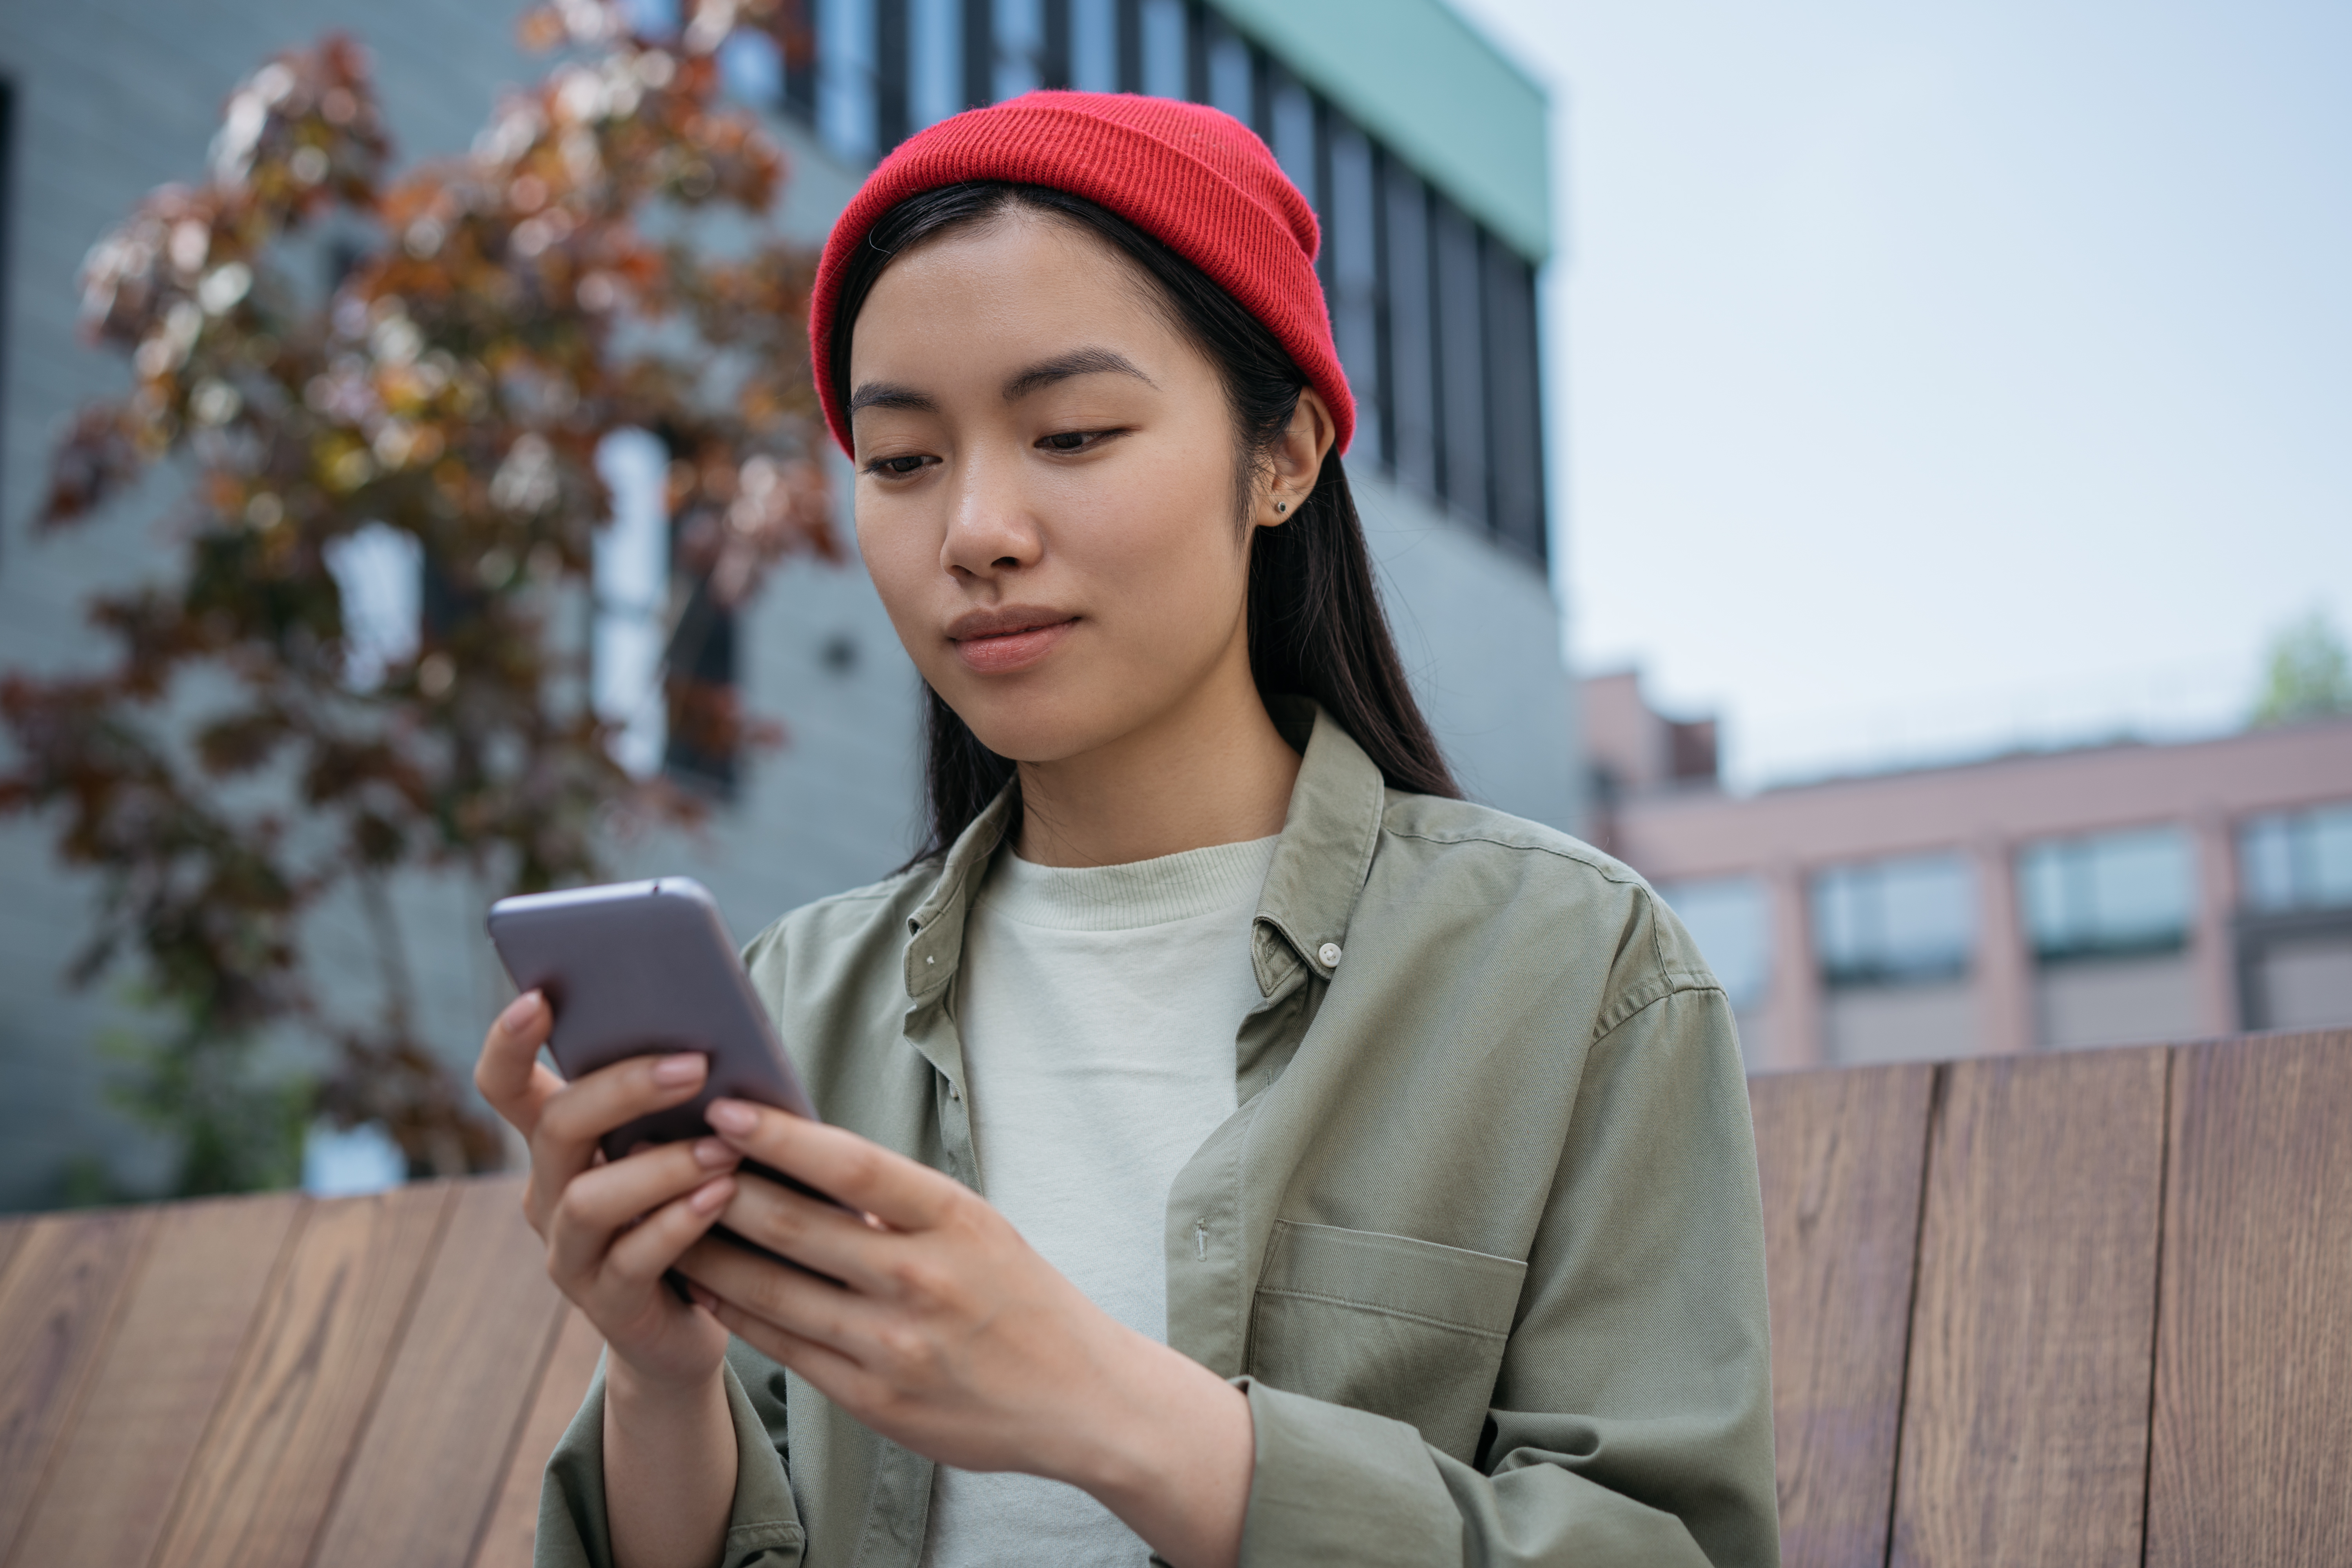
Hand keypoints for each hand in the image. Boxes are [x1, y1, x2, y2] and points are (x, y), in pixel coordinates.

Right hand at [472, 990, 739, 1394]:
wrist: (695, 1319)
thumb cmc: (694, 1207)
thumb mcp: (680, 1145)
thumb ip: (680, 1100)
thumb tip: (720, 1032)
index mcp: (559, 1144)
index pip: (505, 1086)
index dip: (508, 1042)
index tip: (538, 996)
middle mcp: (548, 1194)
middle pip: (555, 1127)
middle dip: (622, 1089)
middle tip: (695, 1064)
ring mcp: (571, 1253)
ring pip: (587, 1200)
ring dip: (659, 1166)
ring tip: (723, 1147)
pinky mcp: (608, 1304)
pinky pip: (632, 1261)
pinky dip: (678, 1223)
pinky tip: (721, 1197)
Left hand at [674, 1099, 1254, 1567]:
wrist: (1080, 1398)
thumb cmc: (1018, 1297)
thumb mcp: (976, 1228)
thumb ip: (896, 1204)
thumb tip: (803, 1158)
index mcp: (955, 1220)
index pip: (851, 1166)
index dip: (781, 1136)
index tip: (725, 1110)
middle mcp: (921, 1278)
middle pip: (795, 1226)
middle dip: (720, 1189)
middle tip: (668, 1158)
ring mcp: (894, 1344)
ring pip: (773, 1290)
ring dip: (707, 1252)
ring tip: (661, 1218)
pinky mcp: (872, 1398)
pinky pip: (783, 1346)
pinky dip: (736, 1311)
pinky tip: (704, 1286)